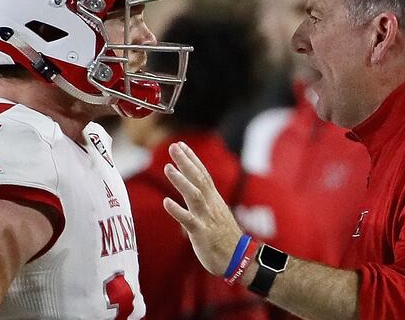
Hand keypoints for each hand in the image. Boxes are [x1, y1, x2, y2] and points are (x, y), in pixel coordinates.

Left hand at [163, 141, 243, 275]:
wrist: (238, 259)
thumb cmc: (224, 239)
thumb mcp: (215, 216)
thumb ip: (202, 205)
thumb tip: (187, 199)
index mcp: (214, 200)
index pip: (203, 174)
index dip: (192, 159)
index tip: (181, 145)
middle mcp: (211, 205)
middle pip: (198, 179)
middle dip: (186, 162)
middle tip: (173, 146)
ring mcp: (207, 218)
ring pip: (194, 195)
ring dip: (181, 181)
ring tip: (167, 167)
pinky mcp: (202, 233)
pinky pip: (188, 220)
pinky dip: (177, 210)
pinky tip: (166, 202)